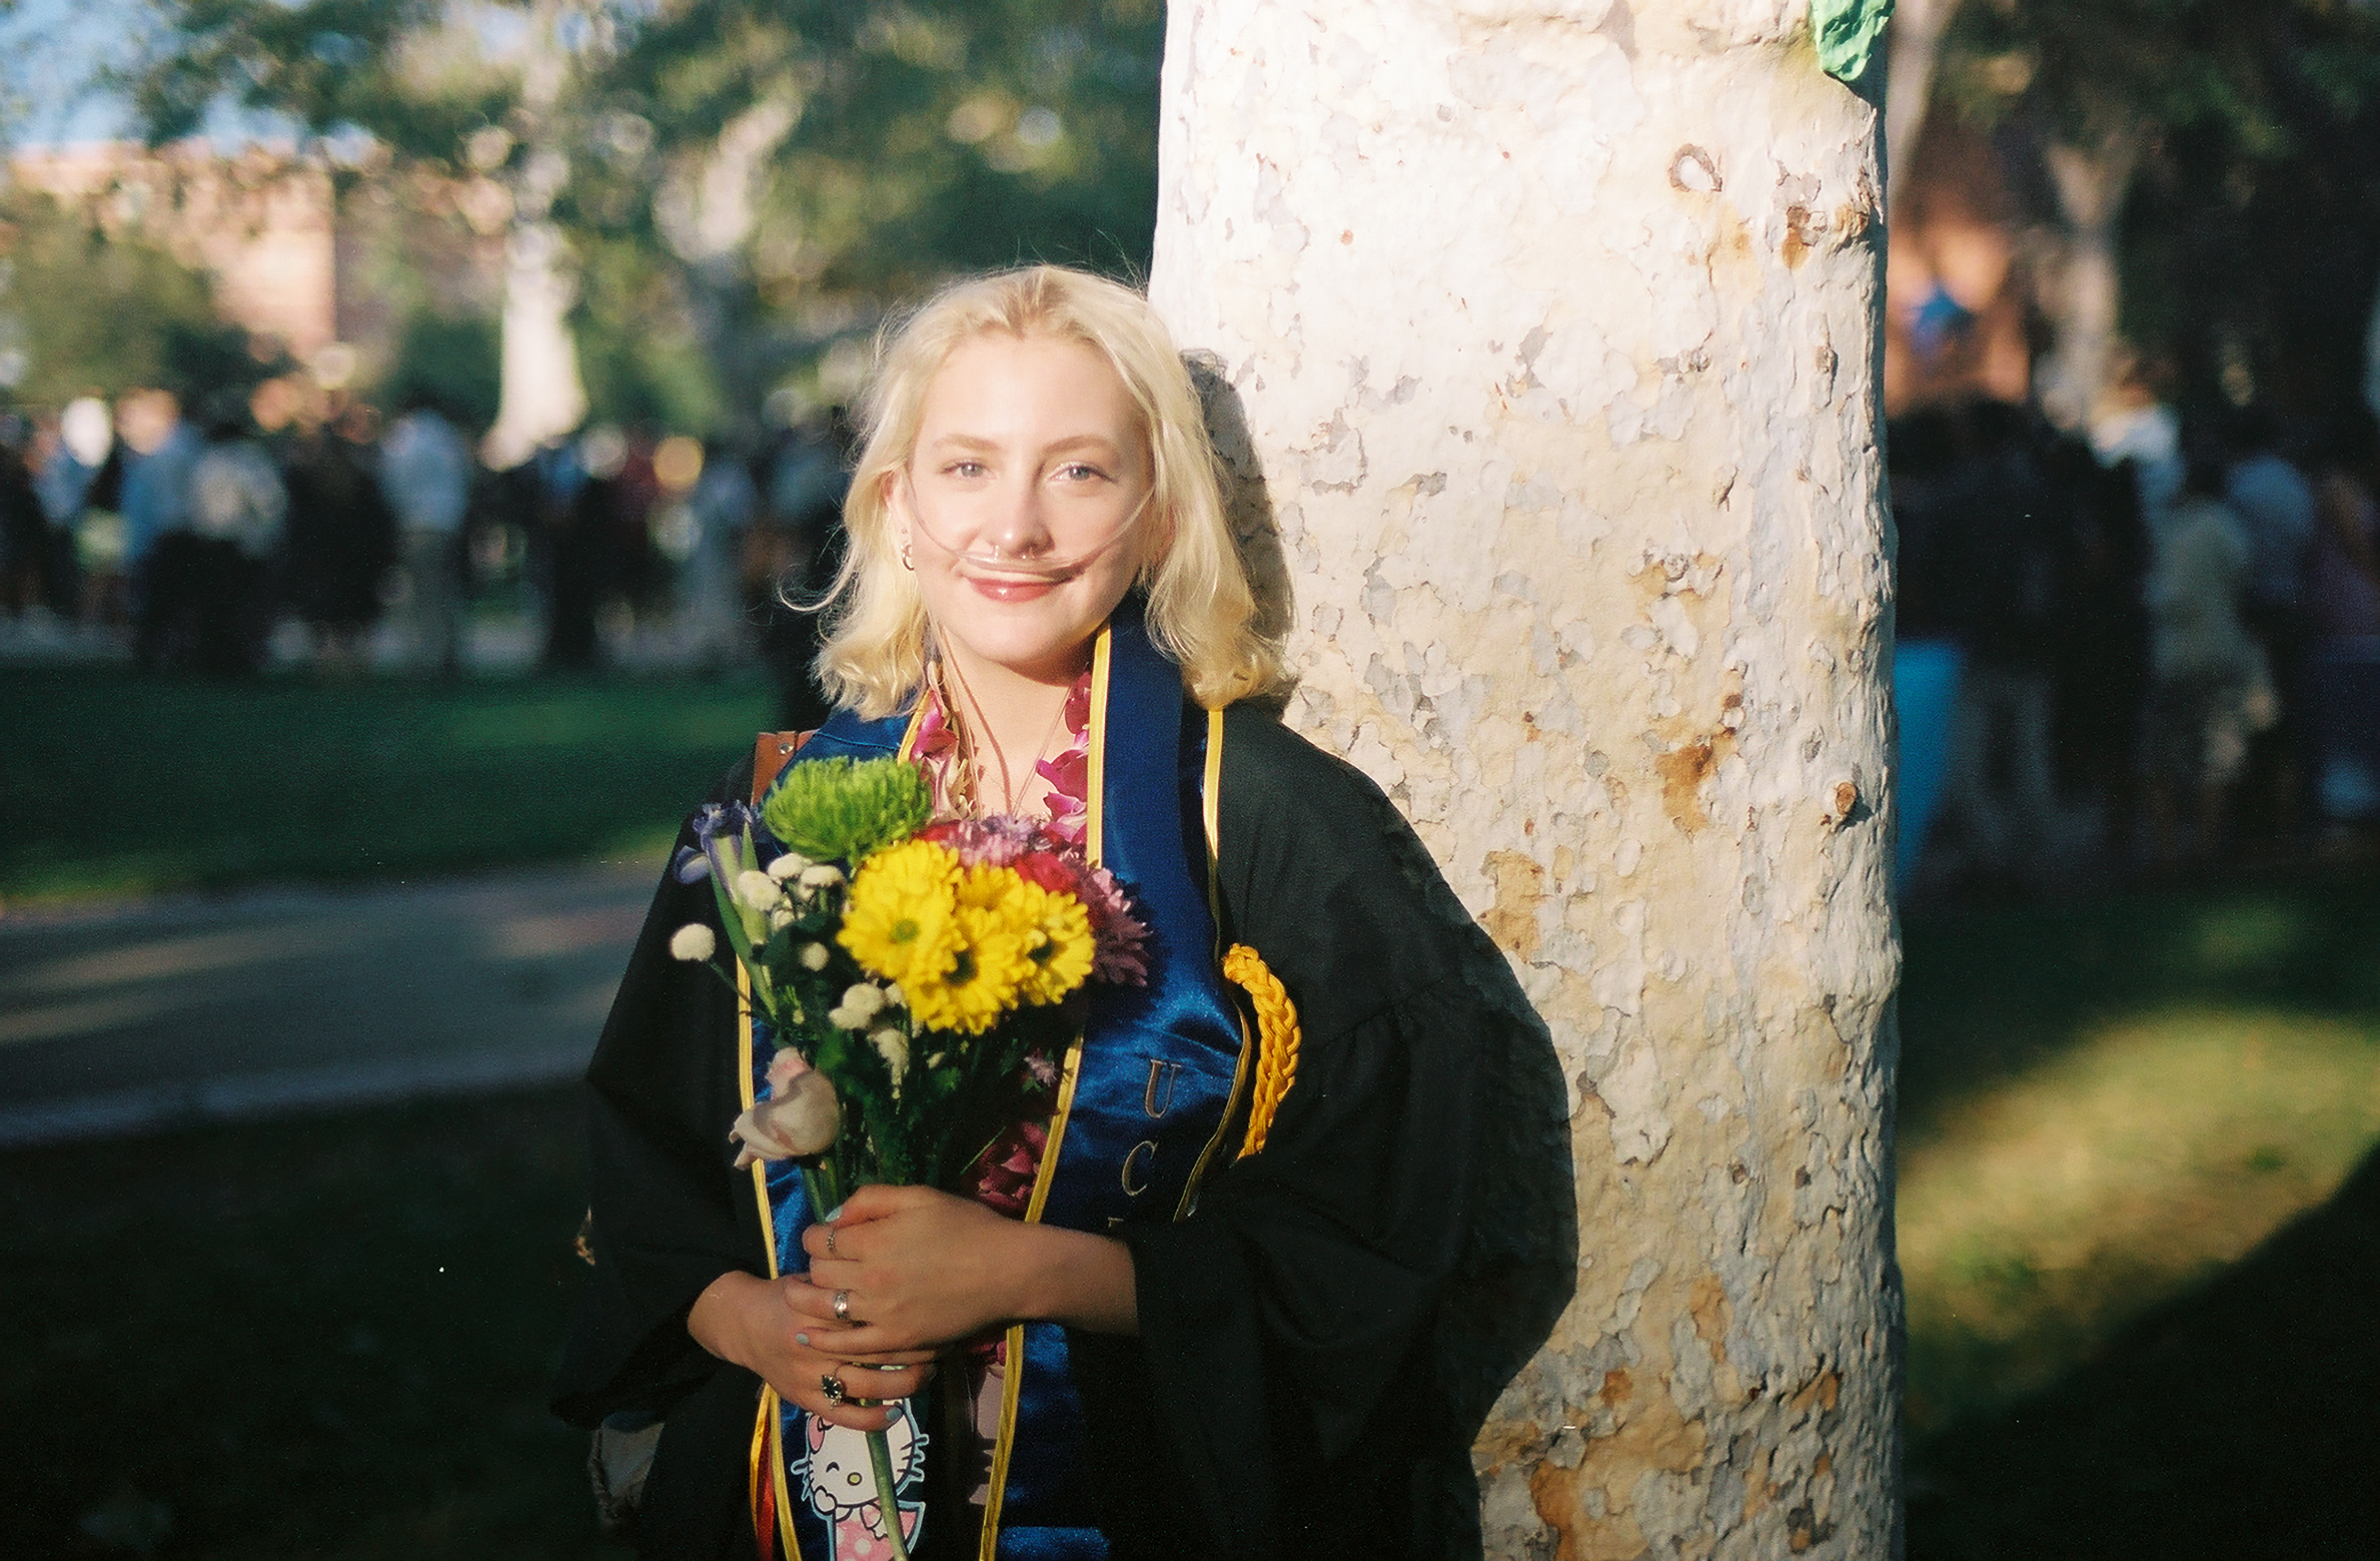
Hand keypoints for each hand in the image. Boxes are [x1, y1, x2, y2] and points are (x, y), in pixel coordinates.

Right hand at [688, 1270, 935, 1431]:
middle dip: (917, 1349)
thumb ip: (848, 1280)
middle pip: (877, 1349)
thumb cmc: (790, 1294)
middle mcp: (816, 1342)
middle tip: (944, 1344)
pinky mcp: (804, 1399)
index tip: (937, 1312)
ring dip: (904, 1383)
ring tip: (928, 1373)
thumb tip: (901, 1273)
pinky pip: (843, 1415)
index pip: (872, 1314)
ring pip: (866, 1384)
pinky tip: (897, 1412)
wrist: (742, 1323)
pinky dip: (872, 1418)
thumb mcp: (816, 1276)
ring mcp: (810, 1374)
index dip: (909, 1316)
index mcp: (820, 1306)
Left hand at [795, 1183, 1138, 1352]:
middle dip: (812, 1264)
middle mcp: (870, 1278)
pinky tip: (809, 1335)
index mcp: (874, 1239)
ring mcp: (882, 1313)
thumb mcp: (920, 1196)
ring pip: (823, 1309)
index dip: (815, 1235)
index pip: (820, 1239)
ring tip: (796, 1296)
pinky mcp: (897, 1339)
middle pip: (819, 1272)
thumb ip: (872, 1199)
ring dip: (804, 1301)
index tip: (822, 1236)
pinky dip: (824, 1340)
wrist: (1007, 1270)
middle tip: (819, 1263)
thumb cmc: (967, 1227)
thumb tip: (836, 1216)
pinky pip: (849, 1345)